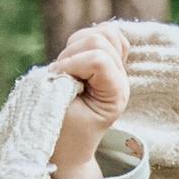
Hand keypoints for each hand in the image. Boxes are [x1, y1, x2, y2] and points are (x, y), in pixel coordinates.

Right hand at [50, 25, 131, 178]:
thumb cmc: (61, 132)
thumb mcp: (60, 109)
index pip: (98, 59)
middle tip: (62, 77)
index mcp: (115, 95)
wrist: (67, 146)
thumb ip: (64, 81)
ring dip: (77, 46)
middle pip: (102, 39)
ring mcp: (116, 70)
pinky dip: (85, 41)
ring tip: (67, 69)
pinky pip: (105, 34)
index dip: (71, 64)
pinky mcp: (107, 62)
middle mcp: (121, 80)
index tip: (57, 83)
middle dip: (74, 54)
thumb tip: (64, 59)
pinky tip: (76, 59)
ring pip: (104, 32)